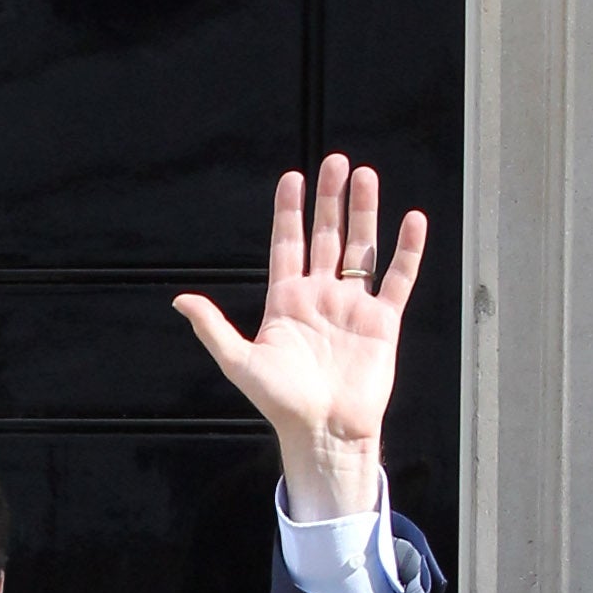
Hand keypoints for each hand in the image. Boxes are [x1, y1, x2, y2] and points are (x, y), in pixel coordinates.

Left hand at [173, 154, 425, 520]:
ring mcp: (353, 306)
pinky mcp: (382, 321)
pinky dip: (406, 250)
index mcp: (286, 301)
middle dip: (329, 200)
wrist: (323, 431)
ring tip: (366, 176)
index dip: (290, 212)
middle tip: (335, 162)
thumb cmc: (280, 402)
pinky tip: (411, 219)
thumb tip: (180, 300)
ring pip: (362, 248)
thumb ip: (213, 327)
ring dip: (364, 213)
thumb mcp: (239, 362)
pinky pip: (397, 277)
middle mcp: (320, 296)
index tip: (293, 177)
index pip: (287, 244)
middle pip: (327, 237)